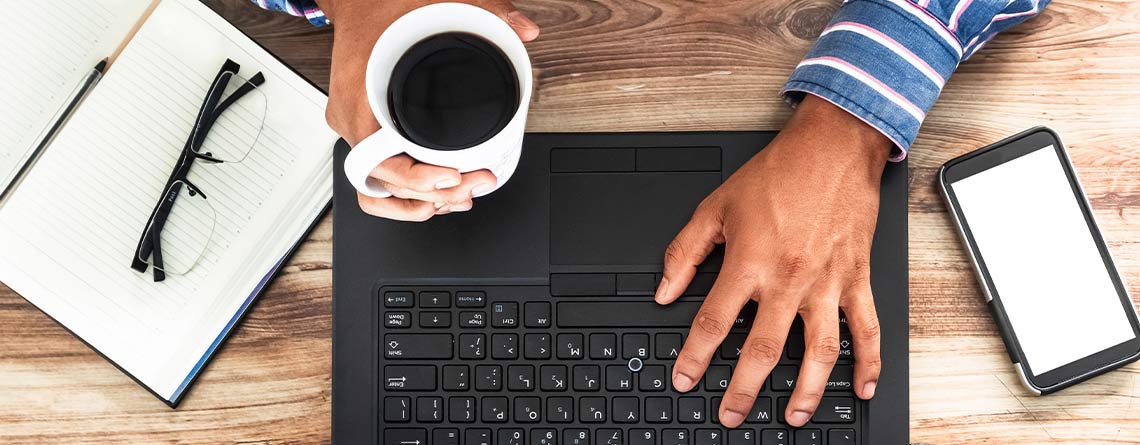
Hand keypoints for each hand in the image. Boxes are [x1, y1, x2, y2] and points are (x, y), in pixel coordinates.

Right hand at [317, 0, 538, 220]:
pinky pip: (377, 179)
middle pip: (388, 181)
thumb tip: (525, 29)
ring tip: (459, 199)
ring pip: (381, 188)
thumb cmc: (381, 8)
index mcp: (359, 97)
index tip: (452, 176)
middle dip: (436, 193)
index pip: (379, 160)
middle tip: (476, 184)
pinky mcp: (365, 134)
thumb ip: (486, 10)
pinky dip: (403, 196)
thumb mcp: (433, 3)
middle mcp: (353, 120)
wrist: (354, 2)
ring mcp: (356, 130)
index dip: (417, 178)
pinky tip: (434, 200)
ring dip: (419, 202)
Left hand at [656, 95, 891, 427]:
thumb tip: (664, 290)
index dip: (695, 356)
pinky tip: (861, 388)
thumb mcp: (716, 206)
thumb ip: (685, 252)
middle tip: (730, 415)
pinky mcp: (857, 279)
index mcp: (750, 261)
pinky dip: (869, 362)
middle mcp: (788, 278)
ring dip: (805, 390)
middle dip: (743, 389)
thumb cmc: (777, 174)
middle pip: (762, 349)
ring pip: (819, 351)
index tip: (685, 379)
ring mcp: (827, 282)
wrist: (833, 148)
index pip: (713, 322)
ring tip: (792, 416)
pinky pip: (867, 329)